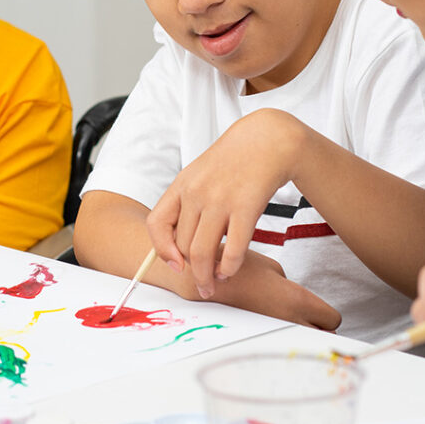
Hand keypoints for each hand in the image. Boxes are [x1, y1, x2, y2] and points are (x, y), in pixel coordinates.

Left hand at [147, 110, 302, 298]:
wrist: (267, 140)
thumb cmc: (233, 162)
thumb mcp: (200, 175)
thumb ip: (187, 205)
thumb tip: (177, 247)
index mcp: (181, 185)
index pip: (157, 224)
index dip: (161, 250)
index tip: (175, 264)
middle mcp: (197, 193)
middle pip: (182, 245)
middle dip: (190, 269)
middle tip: (200, 282)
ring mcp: (220, 200)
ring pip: (202, 253)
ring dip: (207, 276)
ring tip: (213, 283)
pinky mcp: (246, 207)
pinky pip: (233, 249)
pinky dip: (229, 268)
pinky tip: (230, 270)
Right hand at [205, 249, 340, 329]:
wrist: (199, 279)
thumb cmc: (233, 268)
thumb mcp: (270, 267)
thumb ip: (289, 284)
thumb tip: (293, 297)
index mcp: (296, 300)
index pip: (332, 319)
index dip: (326, 314)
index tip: (316, 310)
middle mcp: (288, 323)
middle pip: (322, 337)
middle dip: (316, 327)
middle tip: (301, 315)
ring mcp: (272, 335)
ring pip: (300, 342)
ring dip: (295, 333)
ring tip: (278, 319)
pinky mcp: (257, 341)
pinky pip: (277, 344)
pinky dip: (275, 337)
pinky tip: (263, 324)